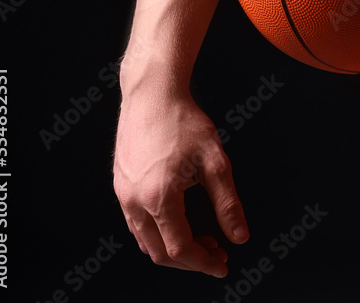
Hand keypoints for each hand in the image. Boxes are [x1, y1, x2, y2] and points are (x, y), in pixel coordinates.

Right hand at [113, 85, 248, 276]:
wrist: (153, 93)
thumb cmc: (184, 122)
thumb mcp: (215, 162)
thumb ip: (227, 203)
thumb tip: (240, 236)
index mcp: (158, 197)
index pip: (179, 249)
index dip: (203, 263)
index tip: (223, 265)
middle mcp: (134, 201)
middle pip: (158, 252)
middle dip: (190, 260)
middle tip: (217, 255)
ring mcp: (122, 193)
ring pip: (144, 240)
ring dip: (173, 248)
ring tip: (203, 240)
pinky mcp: (119, 185)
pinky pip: (136, 223)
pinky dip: (158, 232)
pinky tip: (180, 222)